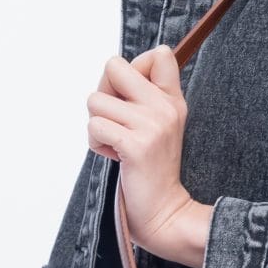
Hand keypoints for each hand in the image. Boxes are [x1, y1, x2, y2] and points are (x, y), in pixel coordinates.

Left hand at [86, 46, 208, 264]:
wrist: (164, 212)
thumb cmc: (153, 169)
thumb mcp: (160, 125)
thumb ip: (146, 94)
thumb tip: (116, 69)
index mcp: (172, 99)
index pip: (158, 54)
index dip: (131, 70)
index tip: (132, 99)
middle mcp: (165, 107)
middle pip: (114, 67)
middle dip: (104, 93)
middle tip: (115, 120)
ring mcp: (152, 125)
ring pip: (96, 101)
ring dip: (97, 126)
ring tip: (117, 144)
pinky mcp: (135, 146)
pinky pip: (95, 126)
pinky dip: (96, 144)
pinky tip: (113, 156)